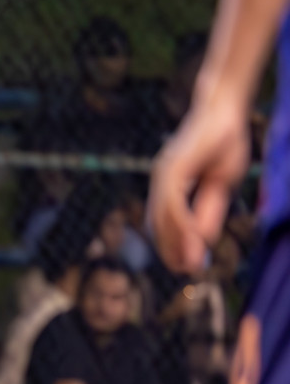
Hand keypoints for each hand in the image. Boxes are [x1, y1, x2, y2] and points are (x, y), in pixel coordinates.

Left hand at [149, 99, 251, 274]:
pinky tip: (192, 238)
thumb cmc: (223, 144)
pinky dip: (181, 223)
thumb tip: (203, 240)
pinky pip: (173, 202)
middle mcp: (161, 183)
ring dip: (176, 242)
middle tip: (185, 272)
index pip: (165, 225)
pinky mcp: (172, 168)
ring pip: (164, 217)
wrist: (224, 111)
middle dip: (170, 251)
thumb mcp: (220, 184)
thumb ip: (208, 210)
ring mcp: (164, 174)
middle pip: (159, 225)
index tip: (185, 268)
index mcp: (170, 188)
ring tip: (189, 263)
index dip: (173, 247)